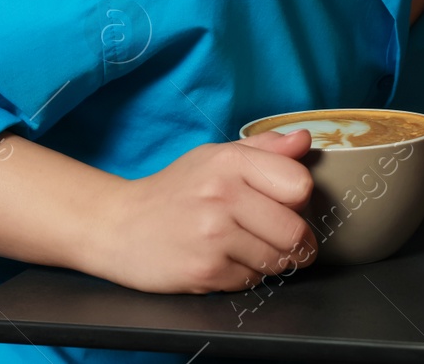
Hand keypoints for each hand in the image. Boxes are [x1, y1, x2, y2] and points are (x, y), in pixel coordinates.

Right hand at [99, 129, 316, 293]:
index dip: (297, 199)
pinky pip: (252, 282)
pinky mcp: (205, 271)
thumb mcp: (214, 157)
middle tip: (275, 236)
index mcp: (229, 161)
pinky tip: (222, 260)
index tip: (284, 203)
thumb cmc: (174, 191)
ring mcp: (213, 235)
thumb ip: (264, 149)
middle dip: (294, 240)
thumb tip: (304, 141)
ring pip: (278, 261)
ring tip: (244, 247)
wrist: (118, 226)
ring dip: (270, 261)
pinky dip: (244, 276)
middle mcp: (222, 194)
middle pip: (295, 230)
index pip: (300, 185)